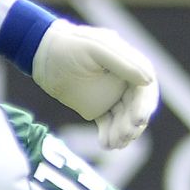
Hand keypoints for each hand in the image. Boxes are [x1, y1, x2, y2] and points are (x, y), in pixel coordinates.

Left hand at [31, 21, 159, 150]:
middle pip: (137, 107)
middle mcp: (125, 81)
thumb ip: (122, 62)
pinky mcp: (99, 108)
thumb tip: (149, 80)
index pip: (145, 88)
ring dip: (123, 133)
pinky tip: (106, 144)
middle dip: (133, 123)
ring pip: (124, 119)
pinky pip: (109, 124)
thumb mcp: (95, 48)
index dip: (145, 105)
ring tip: (114, 144)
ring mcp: (112, 95)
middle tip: (125, 135)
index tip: (138, 120)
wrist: (41, 54)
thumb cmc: (68, 45)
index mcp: (130, 63)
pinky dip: (110, 135)